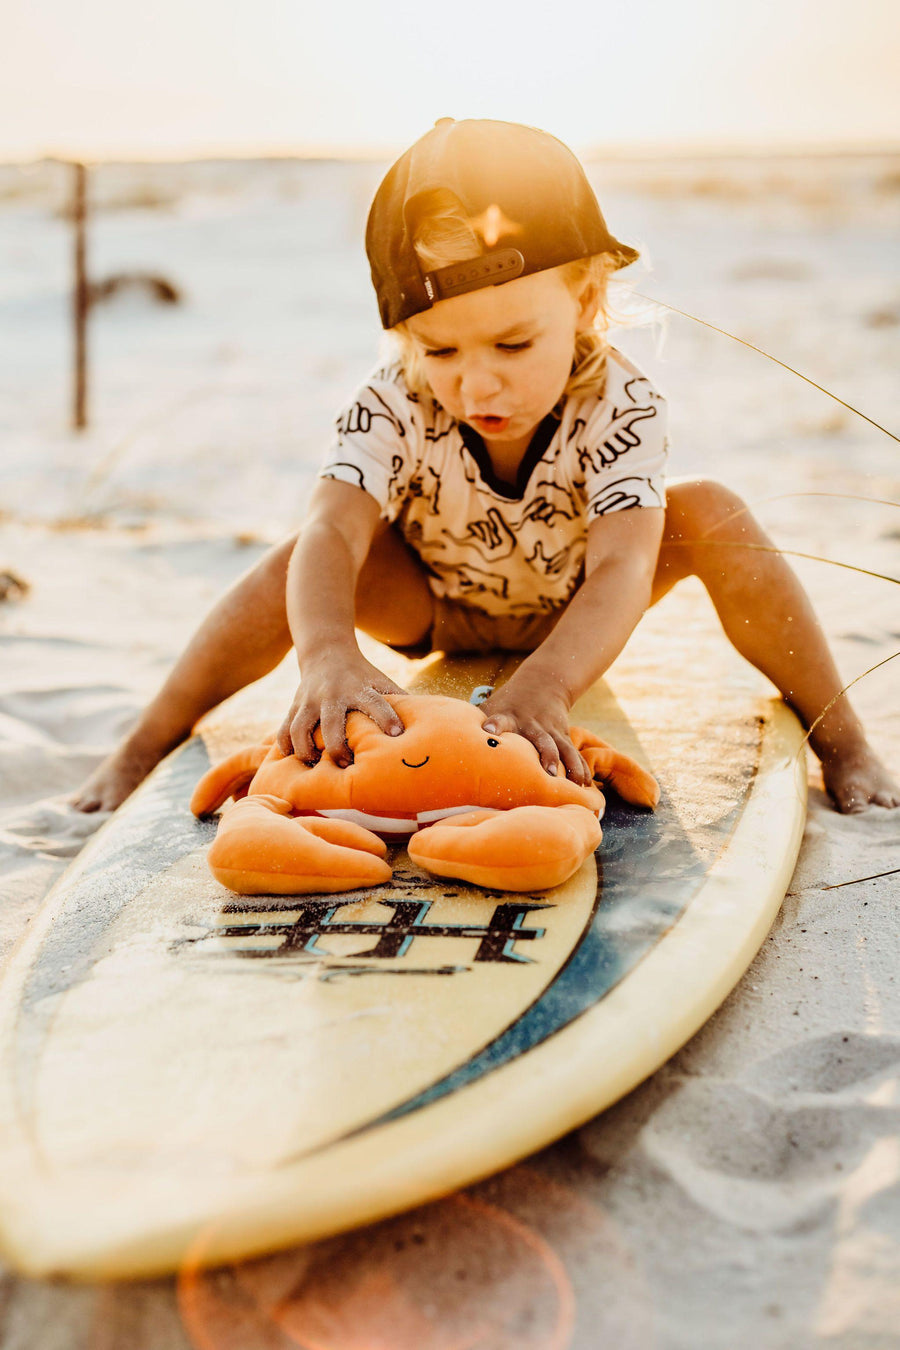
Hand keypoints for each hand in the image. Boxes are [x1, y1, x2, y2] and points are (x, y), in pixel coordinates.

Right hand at [276, 654, 405, 766]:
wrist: (326, 652)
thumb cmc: (363, 676)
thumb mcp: (383, 682)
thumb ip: (401, 703)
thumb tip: (432, 728)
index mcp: (359, 689)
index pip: (374, 702)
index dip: (386, 718)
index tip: (396, 736)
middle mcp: (333, 695)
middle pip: (331, 723)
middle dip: (337, 746)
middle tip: (346, 765)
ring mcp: (309, 701)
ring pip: (300, 728)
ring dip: (306, 750)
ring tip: (316, 767)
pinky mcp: (294, 706)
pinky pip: (284, 729)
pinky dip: (285, 746)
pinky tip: (293, 761)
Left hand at [479, 674, 590, 784]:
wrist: (542, 684)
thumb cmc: (505, 705)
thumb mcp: (489, 708)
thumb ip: (470, 723)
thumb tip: (437, 745)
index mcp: (509, 717)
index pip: (500, 720)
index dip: (494, 725)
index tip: (488, 730)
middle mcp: (532, 725)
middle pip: (541, 740)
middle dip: (547, 755)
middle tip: (549, 772)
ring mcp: (551, 731)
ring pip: (563, 749)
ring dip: (569, 765)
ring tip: (576, 784)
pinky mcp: (563, 737)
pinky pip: (574, 754)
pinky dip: (580, 769)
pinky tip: (586, 786)